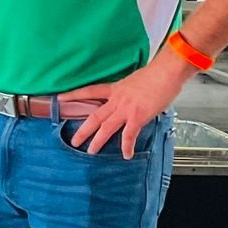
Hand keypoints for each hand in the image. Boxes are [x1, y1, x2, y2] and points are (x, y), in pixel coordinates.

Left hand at [66, 51, 187, 157]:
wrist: (166, 72)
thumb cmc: (157, 73)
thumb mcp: (136, 80)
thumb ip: (130, 91)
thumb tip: (133, 97)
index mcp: (116, 88)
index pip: (90, 91)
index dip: (74, 95)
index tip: (61, 98)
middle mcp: (117, 100)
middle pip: (94, 116)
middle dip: (83, 130)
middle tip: (74, 141)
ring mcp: (126, 109)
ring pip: (106, 128)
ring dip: (97, 141)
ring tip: (91, 151)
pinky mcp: (138, 116)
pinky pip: (129, 135)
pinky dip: (127, 146)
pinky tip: (126, 155)